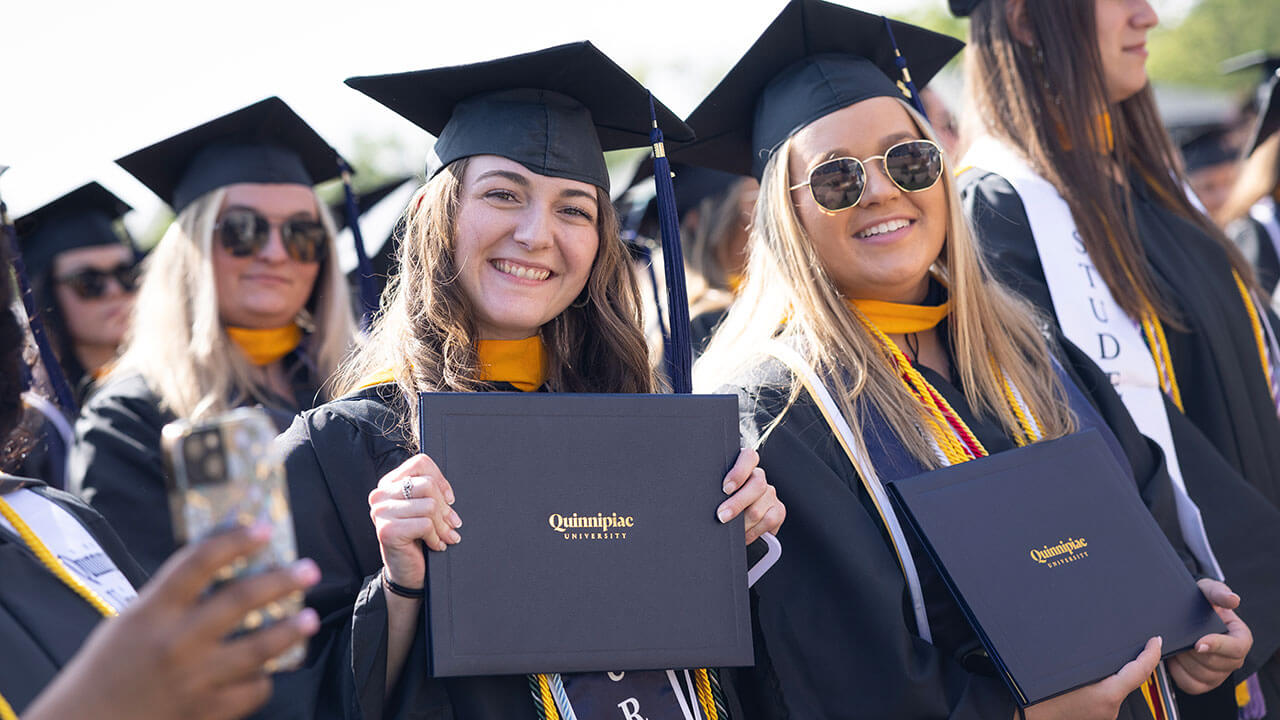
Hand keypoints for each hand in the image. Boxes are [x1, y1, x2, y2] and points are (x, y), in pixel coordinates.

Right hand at [22, 523, 320, 719]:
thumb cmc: (108, 667)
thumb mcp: (131, 620)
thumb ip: (172, 596)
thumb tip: (224, 562)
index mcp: (152, 611)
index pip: (198, 563)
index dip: (234, 541)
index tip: (264, 528)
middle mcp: (176, 641)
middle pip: (239, 601)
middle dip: (281, 581)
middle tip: (309, 570)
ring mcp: (194, 678)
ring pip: (258, 648)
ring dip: (290, 630)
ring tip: (310, 618)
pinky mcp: (206, 710)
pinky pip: (252, 691)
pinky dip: (263, 679)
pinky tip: (268, 670)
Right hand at [369, 453, 458, 588]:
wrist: (408, 572)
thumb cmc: (417, 538)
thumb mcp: (424, 509)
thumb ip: (430, 492)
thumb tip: (449, 494)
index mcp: (388, 484)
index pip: (421, 463)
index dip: (441, 480)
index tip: (449, 499)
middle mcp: (380, 495)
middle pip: (427, 485)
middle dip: (445, 508)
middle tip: (451, 524)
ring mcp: (381, 513)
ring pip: (429, 505)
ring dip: (443, 526)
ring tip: (444, 536)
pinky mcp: (387, 530)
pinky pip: (425, 524)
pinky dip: (436, 537)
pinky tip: (435, 545)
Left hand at [715, 448, 785, 543]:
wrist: (732, 519)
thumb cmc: (719, 502)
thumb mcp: (716, 492)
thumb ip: (716, 490)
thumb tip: (702, 497)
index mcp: (743, 466)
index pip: (749, 457)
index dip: (739, 472)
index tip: (726, 489)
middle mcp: (759, 477)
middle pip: (757, 485)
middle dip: (737, 504)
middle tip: (722, 515)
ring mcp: (770, 493)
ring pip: (760, 507)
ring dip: (743, 523)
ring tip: (731, 531)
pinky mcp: (778, 510)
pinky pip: (769, 521)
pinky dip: (754, 531)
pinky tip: (744, 535)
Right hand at [1024, 636, 1162, 719]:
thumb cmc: (1037, 706)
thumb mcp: (1057, 673)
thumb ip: (1079, 660)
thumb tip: (1087, 644)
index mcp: (1106, 694)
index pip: (1140, 671)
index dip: (1151, 653)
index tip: (1155, 642)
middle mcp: (1110, 708)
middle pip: (1127, 679)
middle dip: (1125, 662)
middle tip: (1124, 645)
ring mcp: (1104, 716)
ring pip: (1113, 689)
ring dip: (1107, 676)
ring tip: (1090, 664)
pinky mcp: (1095, 719)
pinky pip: (1103, 699)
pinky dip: (1097, 688)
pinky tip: (1080, 683)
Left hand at [1166, 579, 1250, 693]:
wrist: (1184, 613)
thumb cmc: (1201, 603)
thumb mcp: (1208, 591)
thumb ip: (1219, 593)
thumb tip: (1233, 599)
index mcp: (1241, 638)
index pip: (1236, 648)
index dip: (1217, 646)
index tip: (1198, 643)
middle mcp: (1234, 658)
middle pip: (1215, 664)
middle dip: (1192, 652)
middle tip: (1177, 639)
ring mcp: (1219, 673)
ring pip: (1201, 675)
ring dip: (1184, 661)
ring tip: (1175, 646)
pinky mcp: (1204, 683)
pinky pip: (1190, 685)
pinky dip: (1177, 673)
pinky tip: (1173, 659)